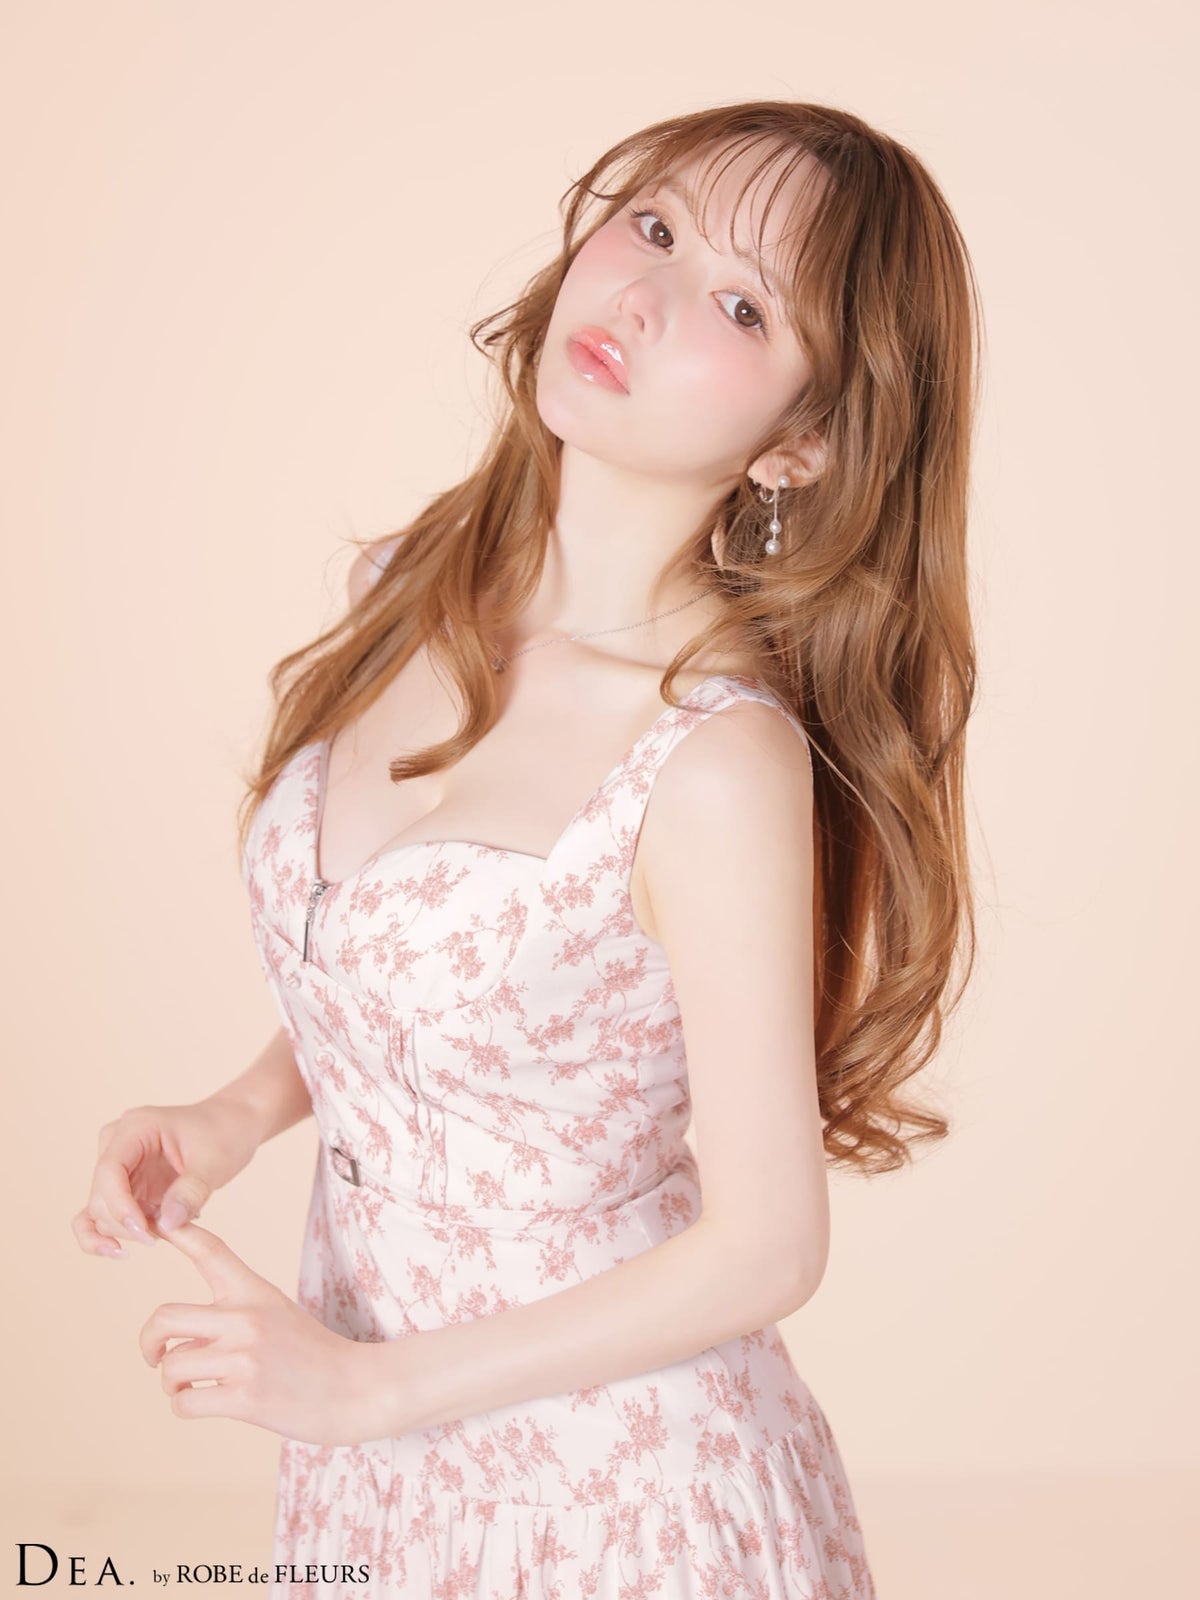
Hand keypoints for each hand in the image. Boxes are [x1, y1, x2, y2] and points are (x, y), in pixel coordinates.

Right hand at [72, 1098, 261, 1257]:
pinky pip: (100, 1215)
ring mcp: (118, 1166)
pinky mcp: (123, 1186)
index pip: (110, 1170)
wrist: (233, 1125)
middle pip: (101, 1195)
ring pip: (99, 1211)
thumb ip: (191, 1191)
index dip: (120, 1206)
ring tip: (167, 1231)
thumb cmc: (224, 1133)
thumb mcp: (215, 1160)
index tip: (145, 1232)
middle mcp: (117, 1144)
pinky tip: (121, 1253)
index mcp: (136, 1127)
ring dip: (126, 1230)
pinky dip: (106, 1236)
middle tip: (168, 1234)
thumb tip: (165, 1225)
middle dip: (128, 1223)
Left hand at [140, 1219, 388, 1445]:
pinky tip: (206, 1404)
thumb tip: (177, 1342)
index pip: (209, 1251)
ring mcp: (244, 1358)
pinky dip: (184, 1407)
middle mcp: (245, 1318)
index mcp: (254, 1292)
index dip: (178, 1232)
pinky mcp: (244, 1398)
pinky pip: (183, 1404)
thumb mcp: (278, 1313)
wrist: (356, 1389)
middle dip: (148, 1341)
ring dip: (172, 1385)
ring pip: (171, 1368)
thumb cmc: (313, 1355)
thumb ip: (233, 1315)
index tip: (154, 1222)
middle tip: (153, 1356)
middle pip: (164, 1317)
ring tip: (191, 1389)